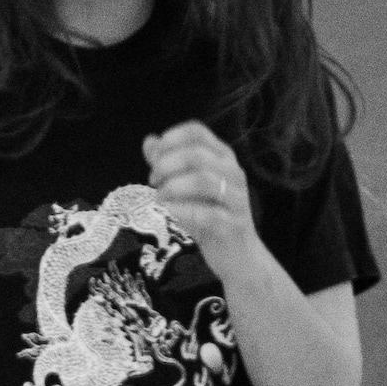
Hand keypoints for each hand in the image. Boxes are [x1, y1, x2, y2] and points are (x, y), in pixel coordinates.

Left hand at [140, 122, 265, 261]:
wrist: (235, 254)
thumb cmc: (207, 216)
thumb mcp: (184, 187)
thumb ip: (167, 163)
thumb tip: (149, 141)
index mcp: (222, 156)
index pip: (196, 131)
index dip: (170, 140)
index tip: (154, 159)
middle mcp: (233, 171)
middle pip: (196, 155)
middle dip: (166, 166)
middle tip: (154, 182)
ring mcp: (237, 197)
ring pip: (203, 180)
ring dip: (173, 188)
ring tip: (161, 199)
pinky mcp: (234, 224)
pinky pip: (207, 213)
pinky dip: (182, 211)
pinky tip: (171, 214)